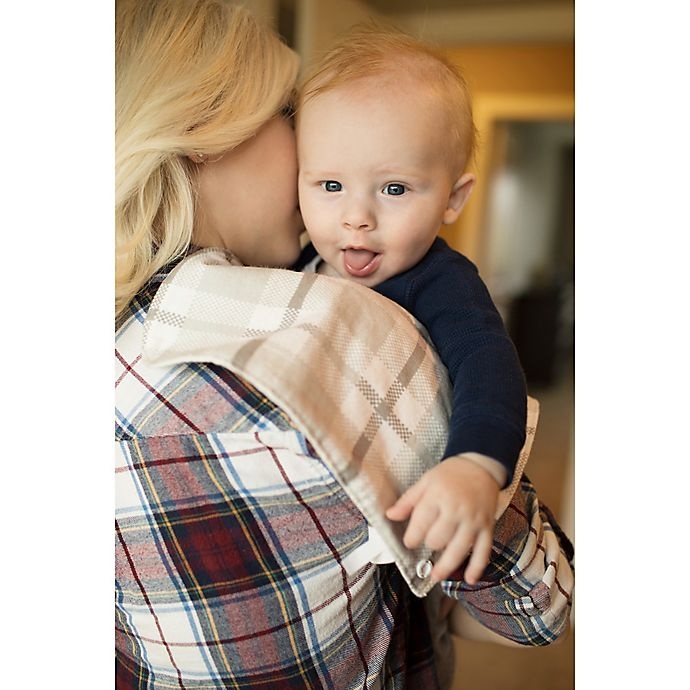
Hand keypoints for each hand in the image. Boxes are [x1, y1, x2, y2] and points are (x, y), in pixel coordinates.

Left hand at [385, 455, 499, 584]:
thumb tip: (390, 515)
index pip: (421, 524)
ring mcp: (473, 521)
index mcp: (438, 496)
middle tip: (428, 543)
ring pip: (459, 550)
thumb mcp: (426, 481)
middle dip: (430, 545)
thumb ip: (408, 500)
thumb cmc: (450, 474)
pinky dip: (477, 567)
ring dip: (446, 567)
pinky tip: (470, 579)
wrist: (481, 466)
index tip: (409, 541)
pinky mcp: (487, 527)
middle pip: (438, 539)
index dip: (412, 537)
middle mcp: (456, 510)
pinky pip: (483, 551)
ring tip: (435, 576)